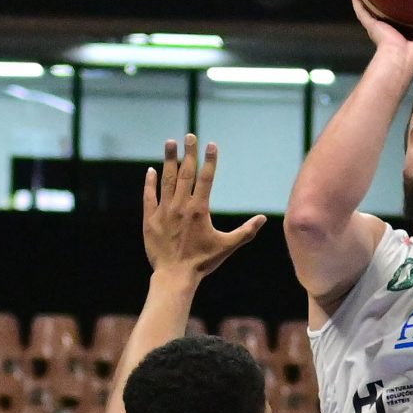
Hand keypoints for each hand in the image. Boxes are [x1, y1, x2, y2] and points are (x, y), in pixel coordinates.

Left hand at [143, 135, 265, 281]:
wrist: (174, 276)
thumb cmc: (202, 262)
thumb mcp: (227, 247)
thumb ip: (246, 231)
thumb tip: (263, 218)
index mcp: (199, 210)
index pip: (206, 179)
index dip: (209, 160)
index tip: (211, 144)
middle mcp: (181, 206)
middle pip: (185, 173)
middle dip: (189, 153)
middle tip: (190, 136)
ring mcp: (164, 211)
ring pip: (167, 180)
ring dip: (169, 160)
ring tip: (170, 142)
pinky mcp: (151, 219)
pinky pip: (149, 196)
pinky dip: (150, 183)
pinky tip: (151, 170)